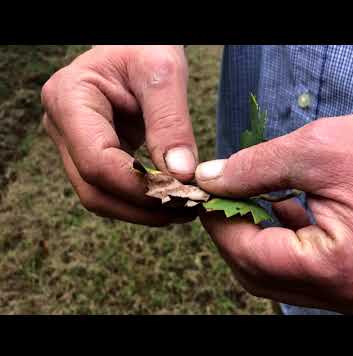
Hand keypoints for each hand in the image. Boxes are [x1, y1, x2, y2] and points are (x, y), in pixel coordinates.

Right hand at [42, 45, 197, 225]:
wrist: (137, 46)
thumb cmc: (146, 46)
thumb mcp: (163, 72)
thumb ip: (171, 122)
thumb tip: (180, 175)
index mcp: (69, 99)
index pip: (97, 162)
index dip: (138, 188)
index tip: (181, 196)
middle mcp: (62, 126)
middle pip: (94, 189)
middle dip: (142, 208)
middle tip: (188, 210)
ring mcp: (74, 143)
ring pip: (101, 196)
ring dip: (142, 211)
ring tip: (185, 209)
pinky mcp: (92, 153)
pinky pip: (112, 188)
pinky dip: (142, 201)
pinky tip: (172, 200)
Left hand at [196, 88, 352, 313]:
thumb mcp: (316, 149)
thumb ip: (253, 168)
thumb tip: (209, 180)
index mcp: (341, 270)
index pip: (252, 258)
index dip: (220, 224)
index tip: (204, 195)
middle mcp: (352, 298)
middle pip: (262, 276)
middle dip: (236, 234)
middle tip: (222, 195)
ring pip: (281, 277)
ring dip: (259, 238)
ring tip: (254, 197)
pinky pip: (307, 273)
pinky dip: (287, 243)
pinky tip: (286, 208)